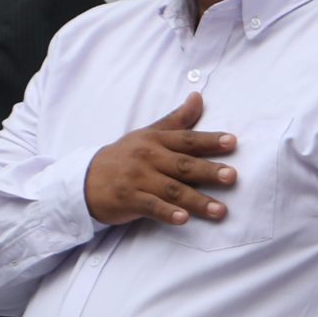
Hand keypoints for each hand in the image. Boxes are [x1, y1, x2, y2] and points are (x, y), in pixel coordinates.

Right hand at [84, 92, 239, 226]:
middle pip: (183, 165)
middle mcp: (148, 158)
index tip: (232, 142)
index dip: (210, 140)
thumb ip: (177, 119)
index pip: (187, 139)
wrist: (85, 179)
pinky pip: (152, 207)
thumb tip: (199, 96)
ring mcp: (138, 179)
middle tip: (232, 176)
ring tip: (220, 210)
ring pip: (172, 189)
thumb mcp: (148, 134)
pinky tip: (184, 220)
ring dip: (197, 201)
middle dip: (209, 171)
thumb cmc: (124, 156)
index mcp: (156, 141)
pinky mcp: (129, 199)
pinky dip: (168, 213)